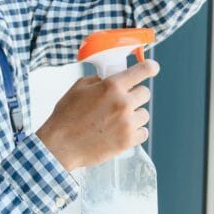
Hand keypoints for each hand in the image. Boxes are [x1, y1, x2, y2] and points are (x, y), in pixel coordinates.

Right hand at [36, 60, 159, 170]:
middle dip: (134, 96)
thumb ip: (98, 80)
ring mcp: (127, 123)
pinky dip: (134, 132)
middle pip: (145, 93)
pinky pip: (143, 132)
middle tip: (121, 103)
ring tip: (116, 121)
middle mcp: (123, 102)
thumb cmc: (66, 117)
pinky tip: (120, 132)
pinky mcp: (128, 140)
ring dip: (134, 115)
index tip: (152, 68)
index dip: (150, 68)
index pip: (143, 70)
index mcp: (111, 86)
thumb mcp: (78, 88)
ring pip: (144, 114)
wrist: (61, 146)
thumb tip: (110, 77)